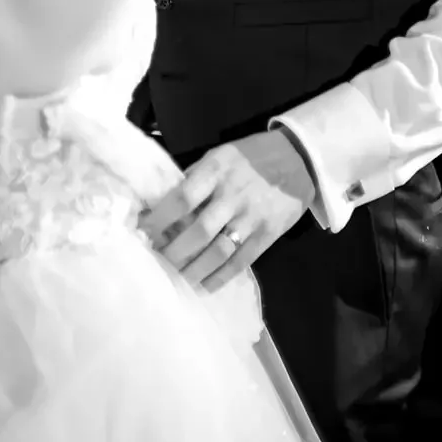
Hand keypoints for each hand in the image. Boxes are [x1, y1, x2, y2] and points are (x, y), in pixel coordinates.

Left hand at [139, 129, 316, 292]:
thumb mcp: (220, 156)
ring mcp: (251, 217)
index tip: (143, 230)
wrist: (298, 159)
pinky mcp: (268, 235)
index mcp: (216, 170)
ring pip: (218, 252)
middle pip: (198, 231)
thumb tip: (162, 203)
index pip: (182, 197)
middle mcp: (232, 195)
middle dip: (174, 251)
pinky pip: (240, 262)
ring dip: (193, 270)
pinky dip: (219, 278)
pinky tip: (203, 286)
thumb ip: (195, 178)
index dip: (160, 217)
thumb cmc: (250, 156)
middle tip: (157, 260)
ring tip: (176, 277)